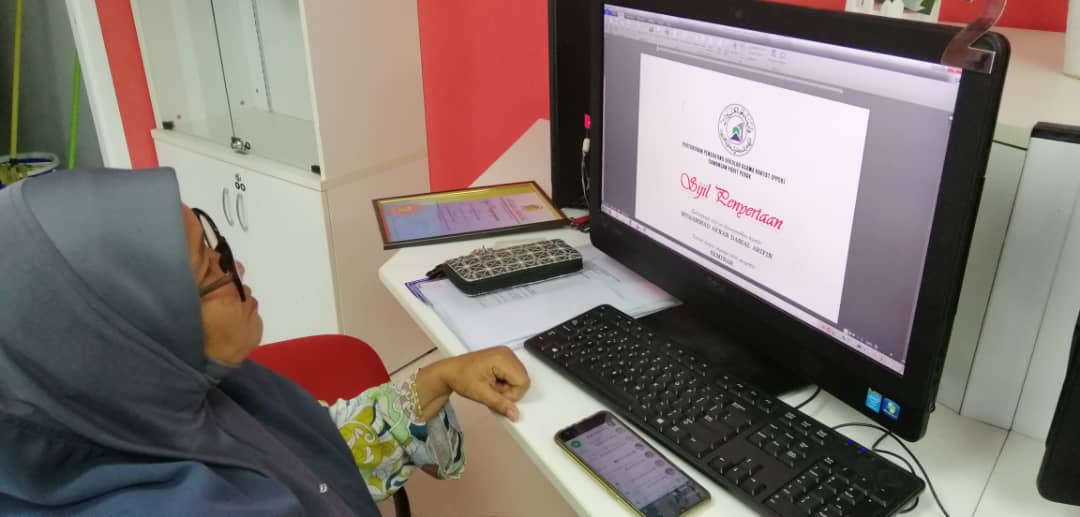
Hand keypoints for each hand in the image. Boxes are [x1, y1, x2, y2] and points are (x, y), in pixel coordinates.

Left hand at [415, 346, 530, 421]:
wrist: (449, 372)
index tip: (496, 395)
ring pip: (519, 378)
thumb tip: (516, 415)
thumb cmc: (462, 378)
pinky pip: (513, 374)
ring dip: (507, 387)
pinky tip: (493, 382)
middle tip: (492, 390)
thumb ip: (500, 404)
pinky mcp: (503, 357)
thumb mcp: (481, 394)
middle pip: (523, 379)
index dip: (512, 394)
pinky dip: (505, 382)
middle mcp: (507, 353)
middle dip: (510, 391)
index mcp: (502, 358)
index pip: (523, 382)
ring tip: (491, 386)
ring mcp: (505, 354)